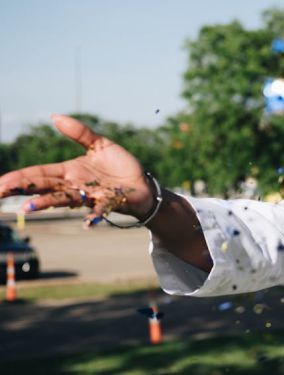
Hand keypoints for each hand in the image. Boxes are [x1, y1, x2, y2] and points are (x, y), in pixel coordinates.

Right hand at [0, 115, 152, 225]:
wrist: (143, 184)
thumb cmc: (120, 166)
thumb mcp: (100, 144)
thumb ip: (79, 133)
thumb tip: (54, 116)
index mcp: (69, 171)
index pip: (39, 174)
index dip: (19, 178)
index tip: (0, 184)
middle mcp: (75, 185)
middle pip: (44, 187)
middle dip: (22, 190)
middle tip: (0, 194)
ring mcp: (90, 195)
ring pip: (64, 199)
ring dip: (47, 203)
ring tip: (28, 207)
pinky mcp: (108, 202)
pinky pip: (100, 210)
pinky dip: (94, 216)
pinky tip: (88, 223)